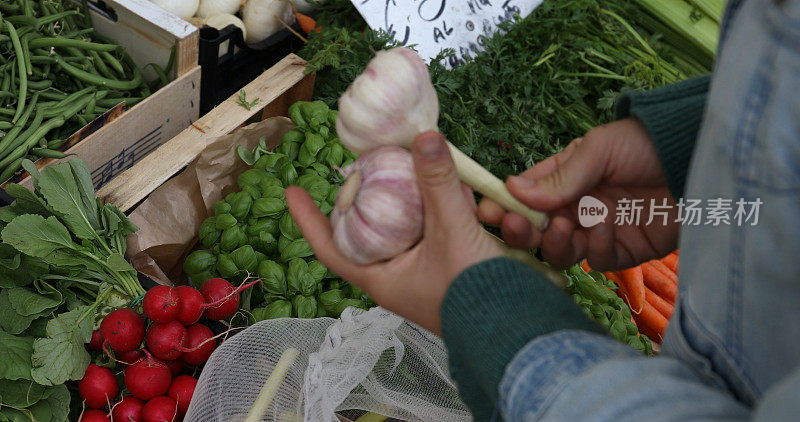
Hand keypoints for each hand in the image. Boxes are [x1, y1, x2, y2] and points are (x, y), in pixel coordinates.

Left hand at [286, 131, 503, 333]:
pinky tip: (492, 210)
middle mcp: (400, 273)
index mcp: (382, 277)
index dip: (309, 219)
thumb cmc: (474, 294)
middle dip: (391, 195)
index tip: (292, 190)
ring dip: (448, 202)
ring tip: (471, 197)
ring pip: (424, 222)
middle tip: (388, 165)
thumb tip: (423, 136)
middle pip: (379, 225)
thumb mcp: (452, 231)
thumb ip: (438, 183)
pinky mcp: (457, 264)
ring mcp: (429, 269)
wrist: (522, 329)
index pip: (331, 247)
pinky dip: (468, 214)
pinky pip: (453, 228)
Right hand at [479, 118, 678, 270]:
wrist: (701, 161)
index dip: (504, 205)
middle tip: (516, 227)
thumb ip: (559, 176)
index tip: (487, 211)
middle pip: (537, 230)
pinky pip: (598, 259)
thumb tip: (512, 190)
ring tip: (567, 226)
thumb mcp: (598, 149)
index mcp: (564, 178)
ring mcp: (599, 231)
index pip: (524, 196)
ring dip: (557, 242)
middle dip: (523, 231)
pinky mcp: (624, 252)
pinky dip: (597, 245)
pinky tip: (606, 225)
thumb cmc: (648, 143)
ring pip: (562, 252)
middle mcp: (577, 207)